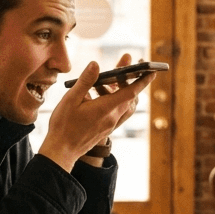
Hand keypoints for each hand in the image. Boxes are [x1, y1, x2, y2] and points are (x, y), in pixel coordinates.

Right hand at [39, 56, 154, 170]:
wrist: (61, 151)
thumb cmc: (64, 125)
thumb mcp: (70, 99)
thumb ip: (85, 81)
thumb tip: (96, 64)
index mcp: (105, 108)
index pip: (130, 92)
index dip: (142, 81)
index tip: (152, 71)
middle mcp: (112, 117)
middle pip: (128, 95)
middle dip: (131, 79)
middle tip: (128, 62)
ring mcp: (110, 125)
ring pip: (124, 104)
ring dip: (123, 90)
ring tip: (112, 78)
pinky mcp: (106, 129)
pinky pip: (118, 112)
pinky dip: (117, 100)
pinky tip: (105, 94)